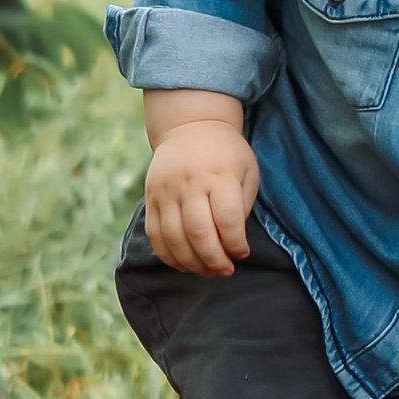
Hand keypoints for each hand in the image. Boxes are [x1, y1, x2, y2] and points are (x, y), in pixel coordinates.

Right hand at [143, 117, 258, 276]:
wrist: (190, 127)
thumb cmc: (227, 154)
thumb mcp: (247, 171)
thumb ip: (242, 207)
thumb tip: (232, 244)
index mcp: (219, 175)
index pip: (227, 219)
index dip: (236, 244)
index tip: (242, 253)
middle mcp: (190, 183)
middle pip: (198, 233)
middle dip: (214, 260)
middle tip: (225, 270)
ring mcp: (166, 191)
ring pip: (174, 238)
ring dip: (191, 262)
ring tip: (207, 271)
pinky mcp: (151, 197)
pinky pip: (155, 234)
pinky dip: (168, 255)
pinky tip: (183, 264)